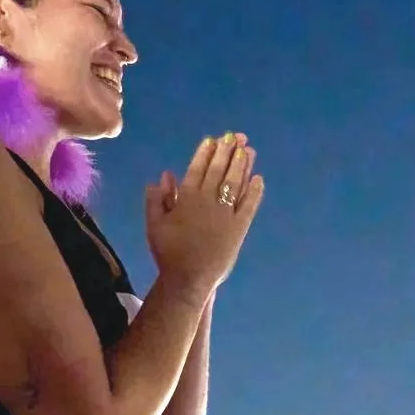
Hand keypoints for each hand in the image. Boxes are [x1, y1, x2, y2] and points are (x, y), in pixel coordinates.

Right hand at [147, 132, 264, 294]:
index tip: (213, 139)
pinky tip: (259, 179)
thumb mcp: (154, 223)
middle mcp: (208, 201)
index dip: (206, 152)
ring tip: (249, 149)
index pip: (197, 168)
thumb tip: (164, 175)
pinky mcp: (239, 228)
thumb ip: (157, 198)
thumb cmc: (168, 252)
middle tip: (236, 136)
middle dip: (228, 151)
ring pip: (235, 184)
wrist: (189, 278)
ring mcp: (225, 214)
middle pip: (219, 171)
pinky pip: (249, 206)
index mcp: (186, 198)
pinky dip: (255, 192)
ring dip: (243, 165)